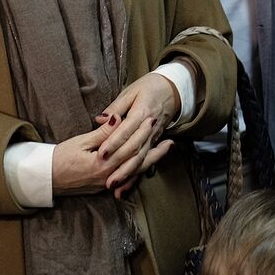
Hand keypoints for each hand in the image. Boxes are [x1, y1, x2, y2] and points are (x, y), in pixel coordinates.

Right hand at [51, 114, 171, 198]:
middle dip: (152, 145)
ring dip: (153, 158)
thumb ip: (102, 133)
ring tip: (167, 147)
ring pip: (136, 170)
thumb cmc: (60, 158)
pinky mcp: (105, 185)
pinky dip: (141, 169)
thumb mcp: (80, 142)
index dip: (141, 132)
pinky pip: (128, 177)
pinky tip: (150, 162)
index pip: (128, 146)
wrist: (46, 179)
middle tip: (166, 132)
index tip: (151, 119)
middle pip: (137, 159)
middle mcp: (109, 176)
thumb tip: (118, 119)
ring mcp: (108, 183)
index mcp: (102, 164)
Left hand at [99, 72, 181, 195]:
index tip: (101, 153)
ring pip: (142, 158)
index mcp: (143, 112)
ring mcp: (154, 136)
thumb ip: (115, 107)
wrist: (173, 89)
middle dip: (121, 166)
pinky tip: (126, 187)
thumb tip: (100, 119)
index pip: (127, 129)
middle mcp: (150, 127)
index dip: (114, 142)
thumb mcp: (131, 91)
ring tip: (115, 187)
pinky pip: (147, 161)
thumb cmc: (149, 87)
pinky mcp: (155, 142)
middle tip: (106, 179)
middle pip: (136, 149)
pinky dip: (137, 175)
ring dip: (129, 174)